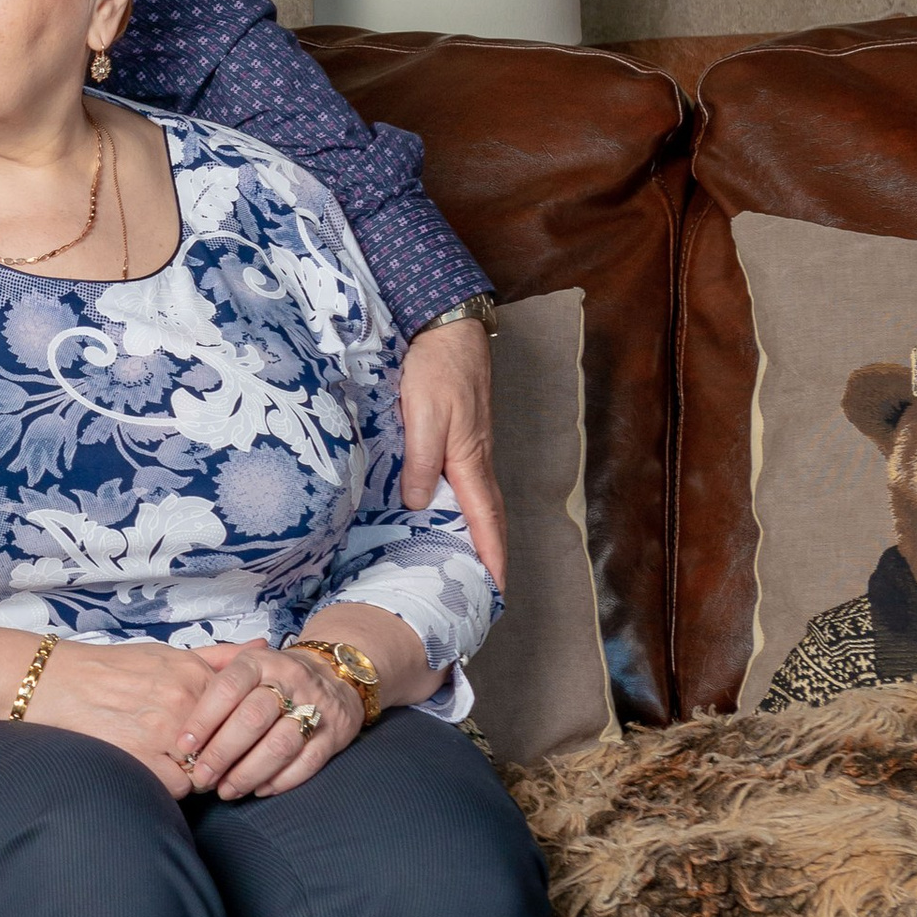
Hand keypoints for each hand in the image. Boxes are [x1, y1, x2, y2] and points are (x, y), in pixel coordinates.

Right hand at [30, 638, 228, 798]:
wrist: (58, 683)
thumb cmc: (113, 668)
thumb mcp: (168, 653)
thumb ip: (219, 656)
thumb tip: (264, 647)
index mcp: (194, 675)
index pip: (242, 714)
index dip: (235, 731)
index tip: (224, 736)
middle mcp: (184, 702)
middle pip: (228, 744)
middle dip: (219, 755)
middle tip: (201, 756)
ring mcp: (163, 732)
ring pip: (206, 770)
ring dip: (195, 773)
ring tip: (174, 762)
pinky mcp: (143, 758)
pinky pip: (179, 787)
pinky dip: (172, 785)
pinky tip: (156, 770)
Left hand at [177, 640, 362, 801]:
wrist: (336, 674)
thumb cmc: (274, 677)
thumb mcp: (246, 664)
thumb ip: (212, 676)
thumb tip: (175, 704)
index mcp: (260, 662)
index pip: (227, 688)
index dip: (203, 719)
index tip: (184, 745)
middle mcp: (289, 680)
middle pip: (252, 719)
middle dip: (222, 753)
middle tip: (202, 776)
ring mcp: (315, 707)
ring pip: (280, 745)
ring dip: (249, 773)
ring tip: (226, 790)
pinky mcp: (334, 734)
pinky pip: (307, 762)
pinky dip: (281, 781)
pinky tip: (259, 789)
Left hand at [401, 316, 504, 588]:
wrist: (447, 327)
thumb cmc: (435, 369)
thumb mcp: (422, 416)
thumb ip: (421, 461)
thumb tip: (420, 506)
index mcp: (470, 459)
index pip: (485, 519)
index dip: (491, 555)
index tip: (496, 589)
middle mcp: (475, 458)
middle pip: (487, 515)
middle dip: (490, 553)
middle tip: (484, 589)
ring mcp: (470, 445)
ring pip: (476, 499)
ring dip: (477, 532)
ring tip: (466, 563)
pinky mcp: (460, 433)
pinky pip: (465, 481)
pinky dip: (464, 506)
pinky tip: (445, 512)